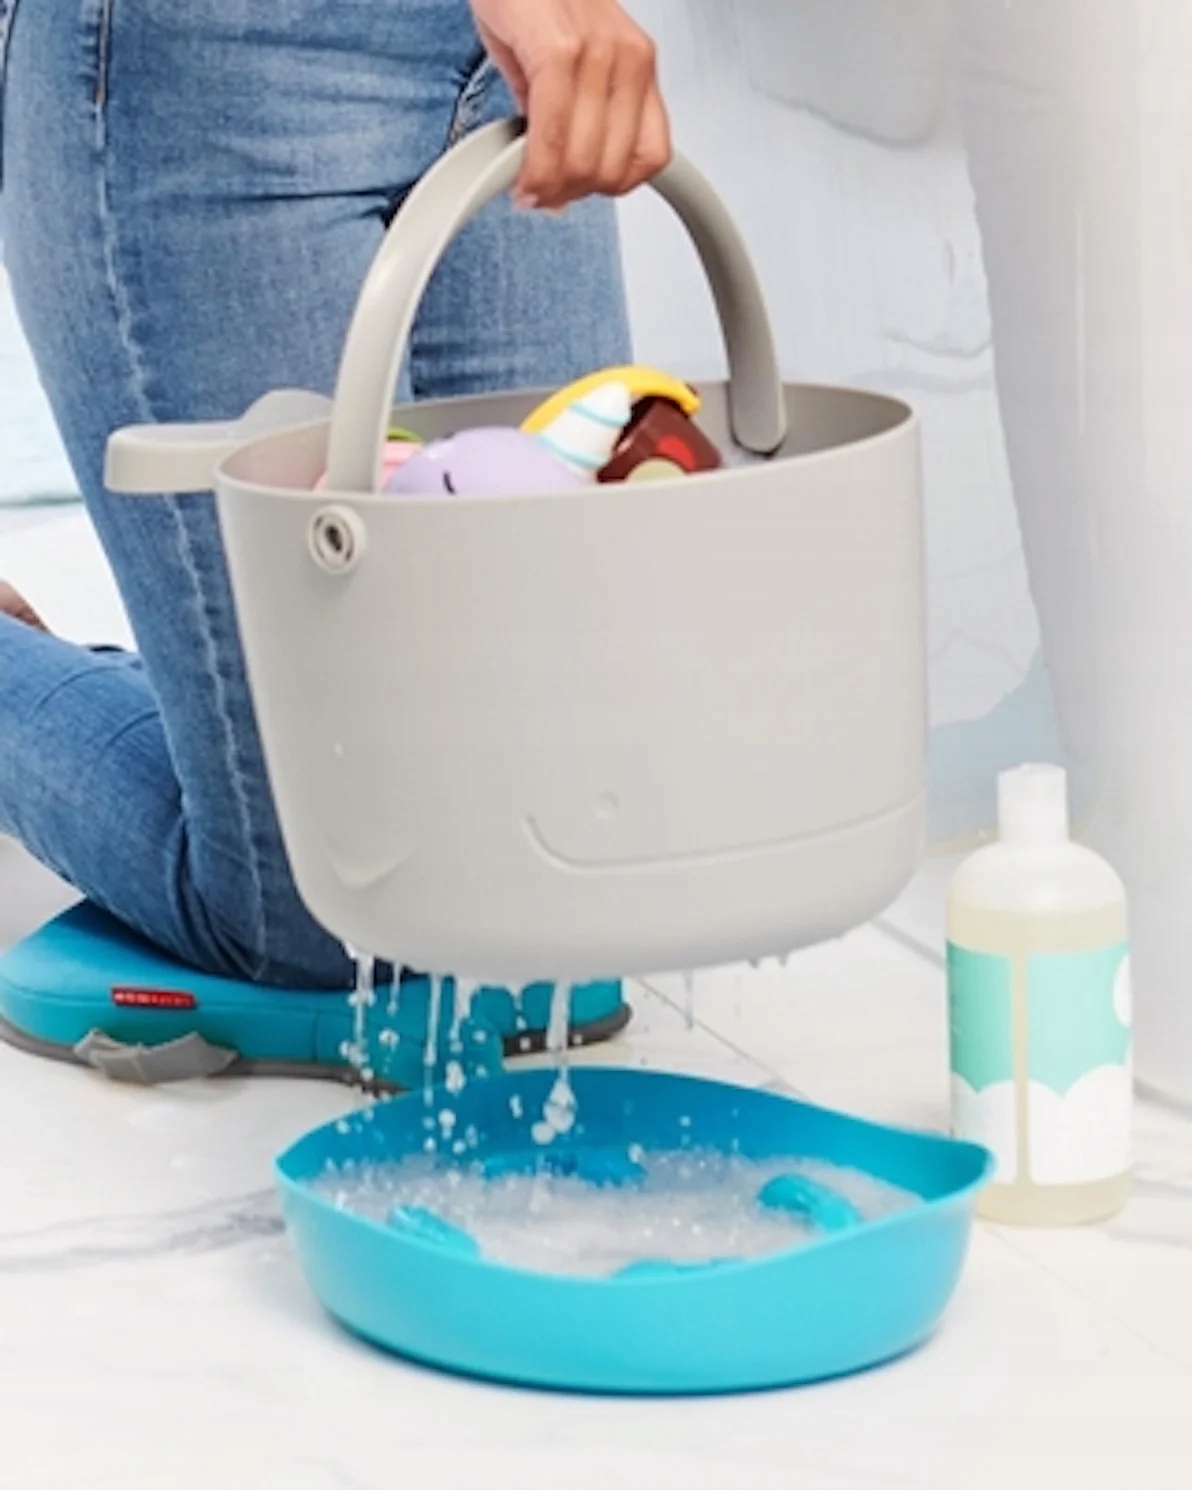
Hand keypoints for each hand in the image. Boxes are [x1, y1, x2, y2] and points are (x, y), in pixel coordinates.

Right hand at [469, 0, 670, 210]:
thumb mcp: (565, 60)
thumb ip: (570, 116)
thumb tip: (557, 172)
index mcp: (638, 63)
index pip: (650, 157)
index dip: (612, 188)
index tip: (578, 191)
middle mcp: (626, 56)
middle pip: (613, 169)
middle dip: (572, 192)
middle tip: (542, 190)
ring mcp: (597, 53)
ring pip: (585, 161)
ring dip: (551, 186)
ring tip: (528, 181)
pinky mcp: (558, 50)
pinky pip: (552, 137)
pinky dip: (533, 169)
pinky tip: (519, 173)